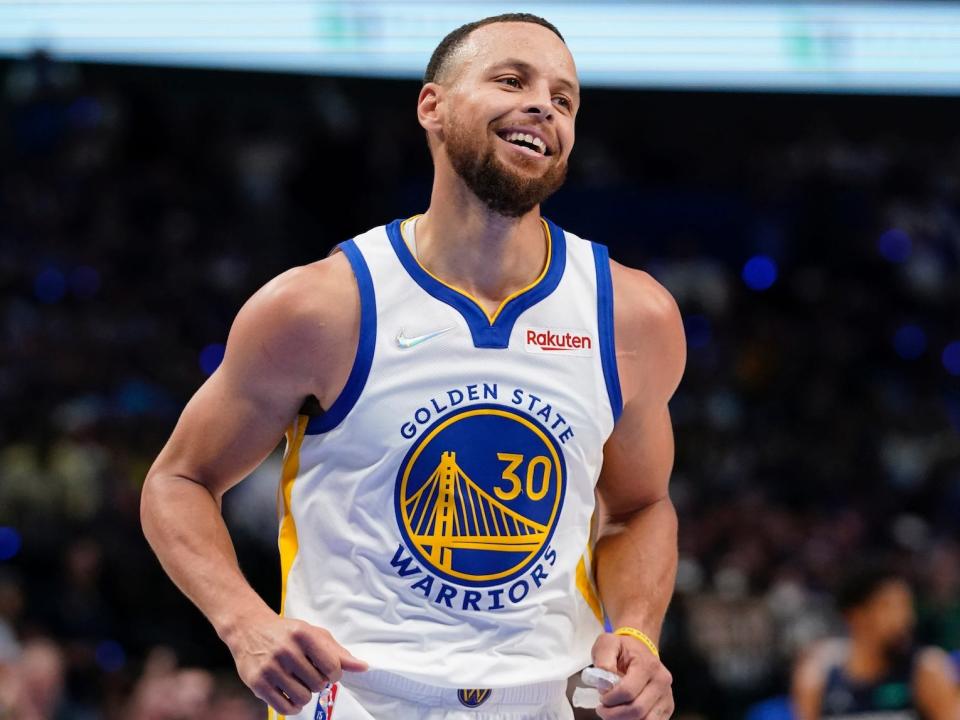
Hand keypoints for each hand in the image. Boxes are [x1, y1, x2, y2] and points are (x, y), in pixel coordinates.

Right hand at [223, 610, 367, 715]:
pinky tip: (290, 695)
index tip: (326, 670)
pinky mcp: (257, 683)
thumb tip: (362, 667)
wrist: (249, 629)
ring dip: (305, 695)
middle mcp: (286, 650)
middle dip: (317, 683)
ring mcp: (270, 667)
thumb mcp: (314, 634)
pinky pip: (284, 707)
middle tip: (308, 674)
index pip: (332, 667)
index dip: (334, 673)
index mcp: (304, 635)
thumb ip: (338, 653)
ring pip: (303, 698)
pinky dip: (293, 707)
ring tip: (299, 683)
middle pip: (318, 684)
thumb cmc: (287, 633)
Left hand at [591, 632, 673, 718]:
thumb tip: (603, 683)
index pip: (627, 691)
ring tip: (613, 713)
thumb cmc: (622, 649)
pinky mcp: (668, 706)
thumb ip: (603, 660)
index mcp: (647, 665)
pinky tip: (625, 716)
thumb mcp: (607, 644)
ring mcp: (667, 695)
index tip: (601, 697)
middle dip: (614, 714)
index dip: (610, 699)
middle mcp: (661, 681)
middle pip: (637, 710)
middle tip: (603, 709)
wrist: (639, 648)